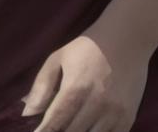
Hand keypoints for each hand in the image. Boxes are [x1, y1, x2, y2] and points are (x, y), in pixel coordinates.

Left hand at [22, 31, 146, 131]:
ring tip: (72, 128)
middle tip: (55, 128)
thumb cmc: (90, 47)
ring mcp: (115, 112)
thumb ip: (41, 86)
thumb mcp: (59, 58)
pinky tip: (89, 130)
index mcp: (76, 89)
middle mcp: (96, 104)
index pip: (53, 125)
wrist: (130, 35)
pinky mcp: (128, 116)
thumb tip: (27, 113)